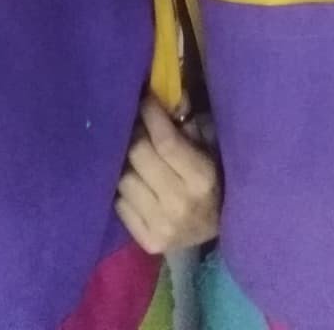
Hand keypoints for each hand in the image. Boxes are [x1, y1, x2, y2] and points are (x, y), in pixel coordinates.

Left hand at [115, 95, 220, 253]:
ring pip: (123, 179)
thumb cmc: (212, 179)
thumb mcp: (208, 148)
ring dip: (126, 163)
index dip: (150, 116)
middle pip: (138, 156)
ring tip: (134, 157)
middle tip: (136, 126)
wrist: (215, 231)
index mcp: (201, 179)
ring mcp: (162, 227)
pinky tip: (135, 183)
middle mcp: (180, 205)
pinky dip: (124, 189)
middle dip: (135, 134)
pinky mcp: (147, 242)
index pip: (165, 142)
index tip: (144, 100)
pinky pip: (119, 203)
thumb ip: (187, 123)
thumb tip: (167, 92)